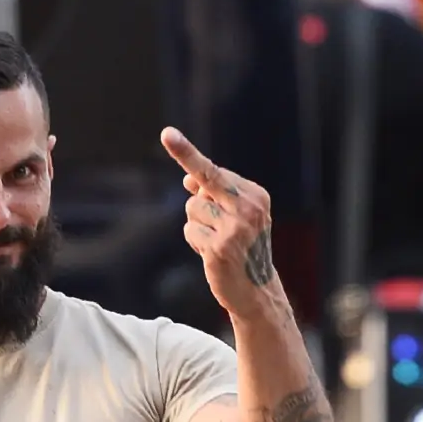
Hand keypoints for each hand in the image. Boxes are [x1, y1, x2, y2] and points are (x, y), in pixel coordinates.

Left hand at [163, 126, 278, 315]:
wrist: (255, 288)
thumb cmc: (241, 245)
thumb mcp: (233, 214)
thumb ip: (214, 194)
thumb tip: (190, 179)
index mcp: (255, 196)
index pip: (214, 171)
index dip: (187, 153)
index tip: (166, 133)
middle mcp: (249, 209)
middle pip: (202, 183)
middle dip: (186, 157)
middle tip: (168, 135)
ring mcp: (236, 229)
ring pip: (192, 208)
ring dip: (198, 223)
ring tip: (217, 240)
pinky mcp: (220, 248)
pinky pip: (190, 230)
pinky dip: (196, 241)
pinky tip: (213, 253)